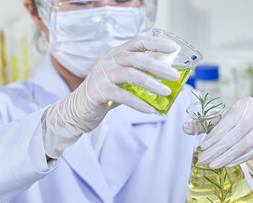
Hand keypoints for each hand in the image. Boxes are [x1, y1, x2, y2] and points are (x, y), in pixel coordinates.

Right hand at [42, 36, 180, 157]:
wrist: (77, 109)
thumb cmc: (104, 94)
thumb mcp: (121, 79)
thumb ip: (138, 75)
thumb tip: (166, 80)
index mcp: (115, 54)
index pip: (138, 42)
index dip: (156, 43)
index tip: (174, 48)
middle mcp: (108, 60)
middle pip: (137, 58)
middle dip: (158, 66)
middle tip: (175, 76)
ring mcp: (102, 75)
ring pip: (131, 75)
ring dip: (151, 84)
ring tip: (166, 92)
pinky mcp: (98, 92)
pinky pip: (122, 96)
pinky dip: (138, 103)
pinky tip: (150, 110)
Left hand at [183, 97, 252, 179]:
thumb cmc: (238, 126)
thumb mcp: (221, 123)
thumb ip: (203, 125)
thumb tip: (185, 127)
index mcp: (245, 103)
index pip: (229, 120)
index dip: (215, 134)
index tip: (203, 147)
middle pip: (237, 132)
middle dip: (219, 148)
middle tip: (204, 159)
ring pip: (246, 143)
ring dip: (228, 155)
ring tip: (213, 164)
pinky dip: (240, 158)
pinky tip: (227, 163)